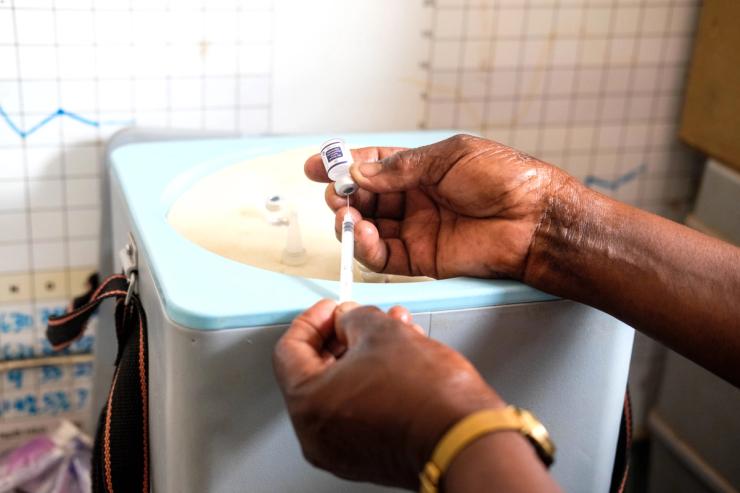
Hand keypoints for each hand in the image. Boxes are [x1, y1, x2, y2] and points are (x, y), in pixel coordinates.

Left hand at [273, 300, 503, 488]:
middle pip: (316, 371)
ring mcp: (342, 450)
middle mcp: (318, 434)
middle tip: (360, 319)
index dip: (312, 320)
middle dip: (343, 336)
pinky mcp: (369, 456)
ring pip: (342, 390)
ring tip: (392, 333)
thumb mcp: (382, 330)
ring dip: (363, 356)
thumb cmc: (426, 396)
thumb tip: (349, 319)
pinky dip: (372, 383)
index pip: (289, 350)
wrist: (466, 438)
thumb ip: (353, 318)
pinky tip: (400, 361)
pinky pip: (358, 411)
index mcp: (309, 404)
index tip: (330, 309)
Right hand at [304, 134, 572, 278]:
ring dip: (351, 222)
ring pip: (370, 228)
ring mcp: (418, 230)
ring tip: (346, 215)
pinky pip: (385, 257)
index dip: (344, 165)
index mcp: (422, 170)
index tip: (318, 164)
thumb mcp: (448, 158)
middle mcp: (416, 200)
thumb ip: (400, 168)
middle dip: (344, 195)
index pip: (374, 167)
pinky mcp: (423, 260)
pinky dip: (368, 248)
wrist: (535, 219)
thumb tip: (359, 172)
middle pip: (366, 199)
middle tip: (334, 193)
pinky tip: (363, 235)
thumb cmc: (504, 179)